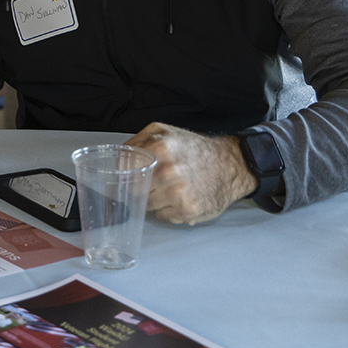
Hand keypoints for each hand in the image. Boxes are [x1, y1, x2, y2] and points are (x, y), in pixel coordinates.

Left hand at [126, 122, 256, 224]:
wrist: (229, 165)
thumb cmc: (194, 149)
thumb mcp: (162, 131)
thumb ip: (136, 142)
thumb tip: (117, 161)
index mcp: (158, 148)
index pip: (124, 171)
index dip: (126, 175)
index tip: (130, 177)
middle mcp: (167, 171)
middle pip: (134, 190)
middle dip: (140, 188)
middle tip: (153, 183)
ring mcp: (177, 193)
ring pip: (147, 205)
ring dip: (154, 201)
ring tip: (169, 189)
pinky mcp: (187, 210)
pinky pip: (163, 217)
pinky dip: (167, 211)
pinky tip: (178, 200)